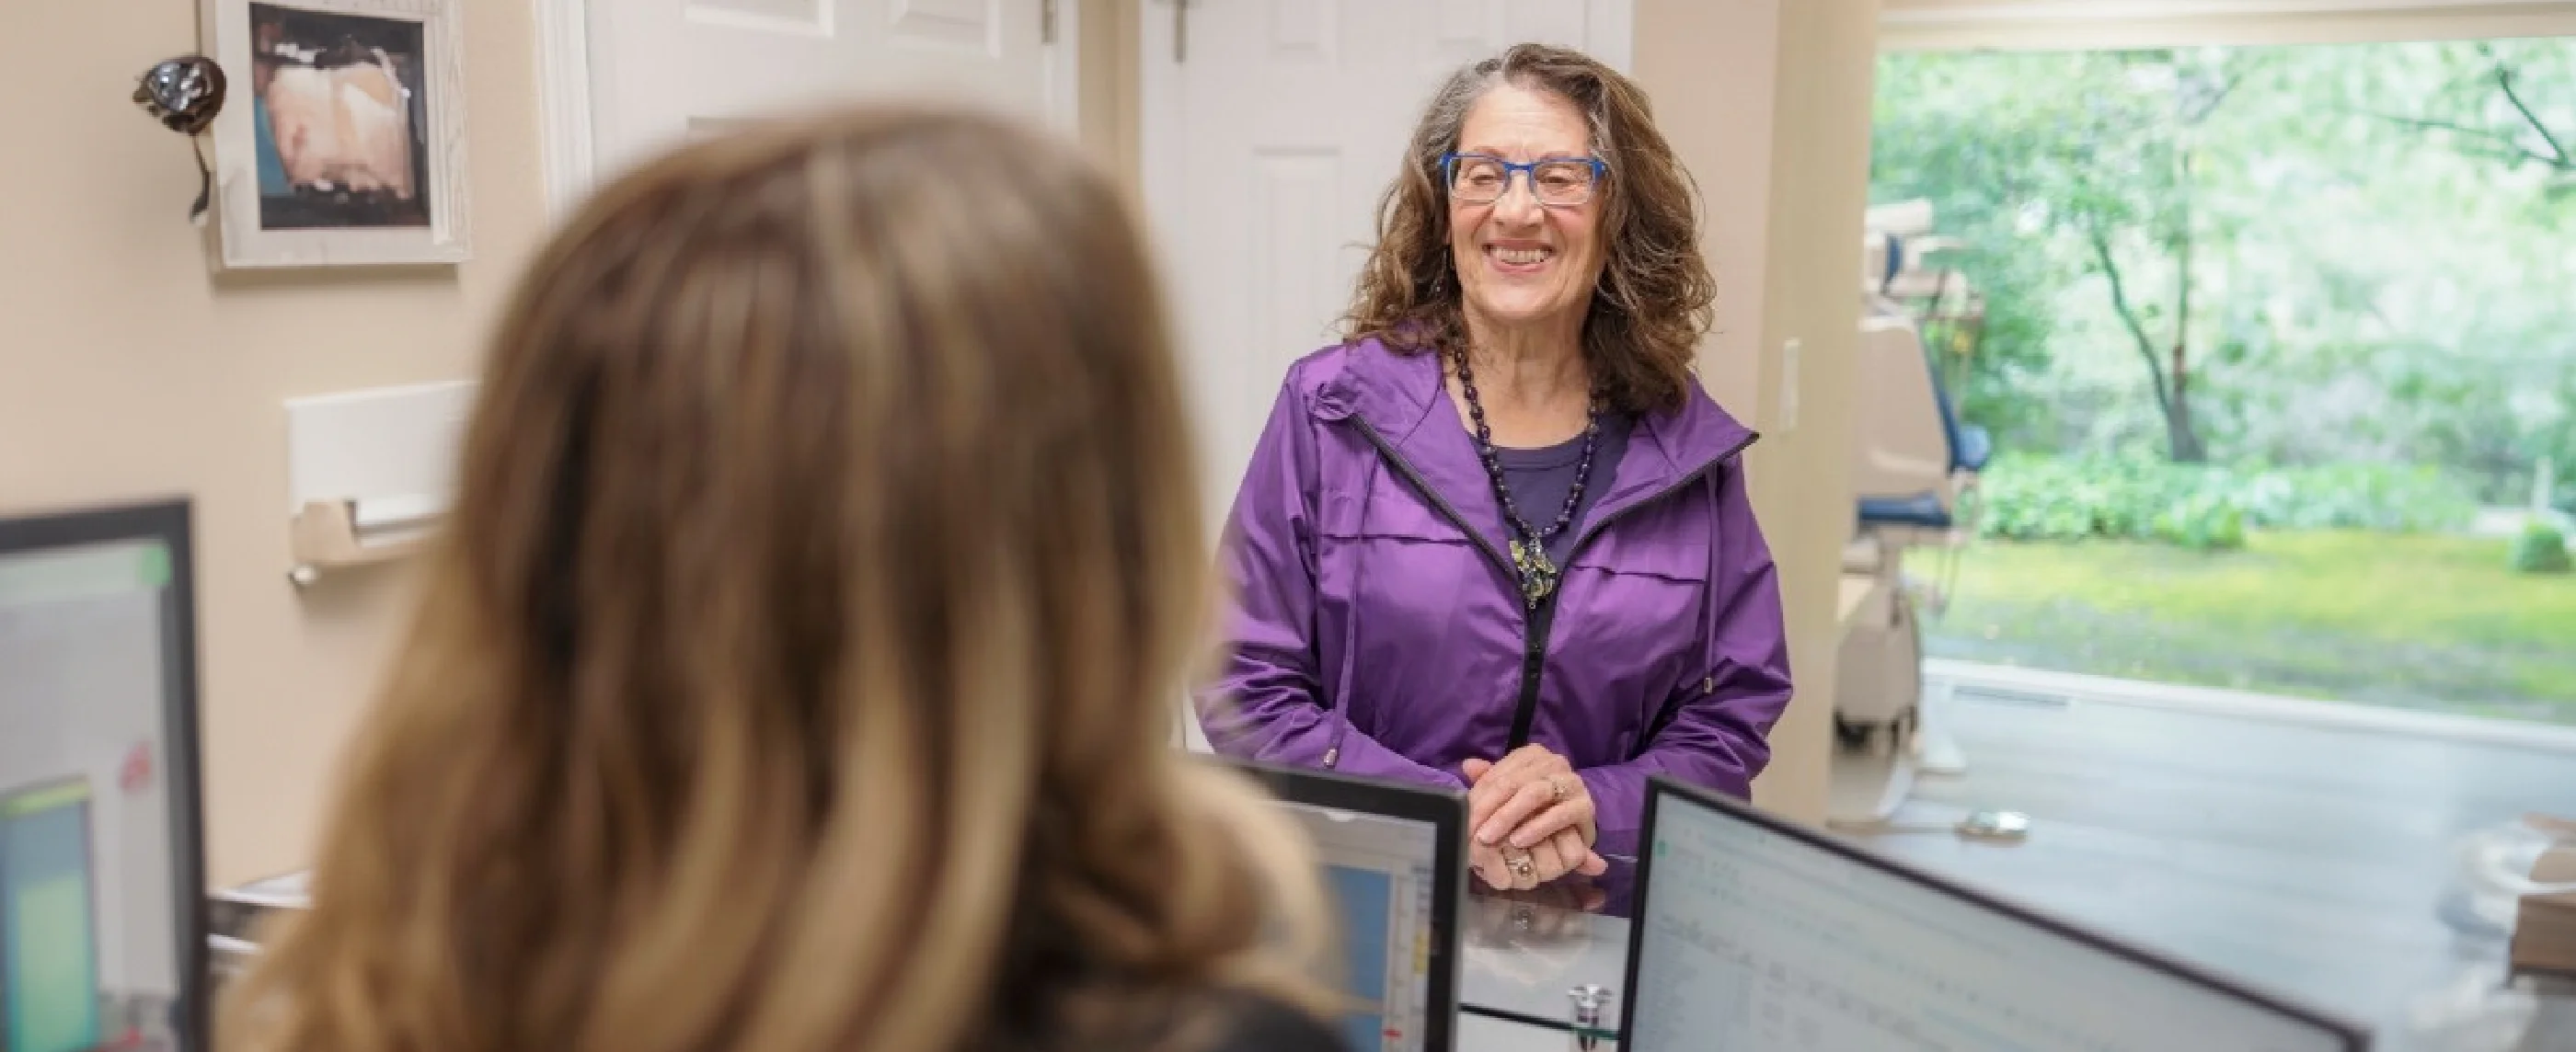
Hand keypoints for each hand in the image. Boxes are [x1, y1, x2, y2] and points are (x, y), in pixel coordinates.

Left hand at [1464, 746, 1599, 852]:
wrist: (1573, 833)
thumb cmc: (1536, 812)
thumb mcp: (1509, 796)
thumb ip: (1489, 780)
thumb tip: (1468, 765)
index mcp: (1533, 755)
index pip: (1499, 773)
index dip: (1477, 796)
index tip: (1462, 818)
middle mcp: (1554, 762)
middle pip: (1513, 782)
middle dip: (1488, 808)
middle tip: (1471, 831)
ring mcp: (1572, 782)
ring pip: (1534, 794)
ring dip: (1507, 817)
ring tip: (1488, 837)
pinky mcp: (1585, 806)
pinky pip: (1558, 815)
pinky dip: (1536, 828)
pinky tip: (1518, 841)